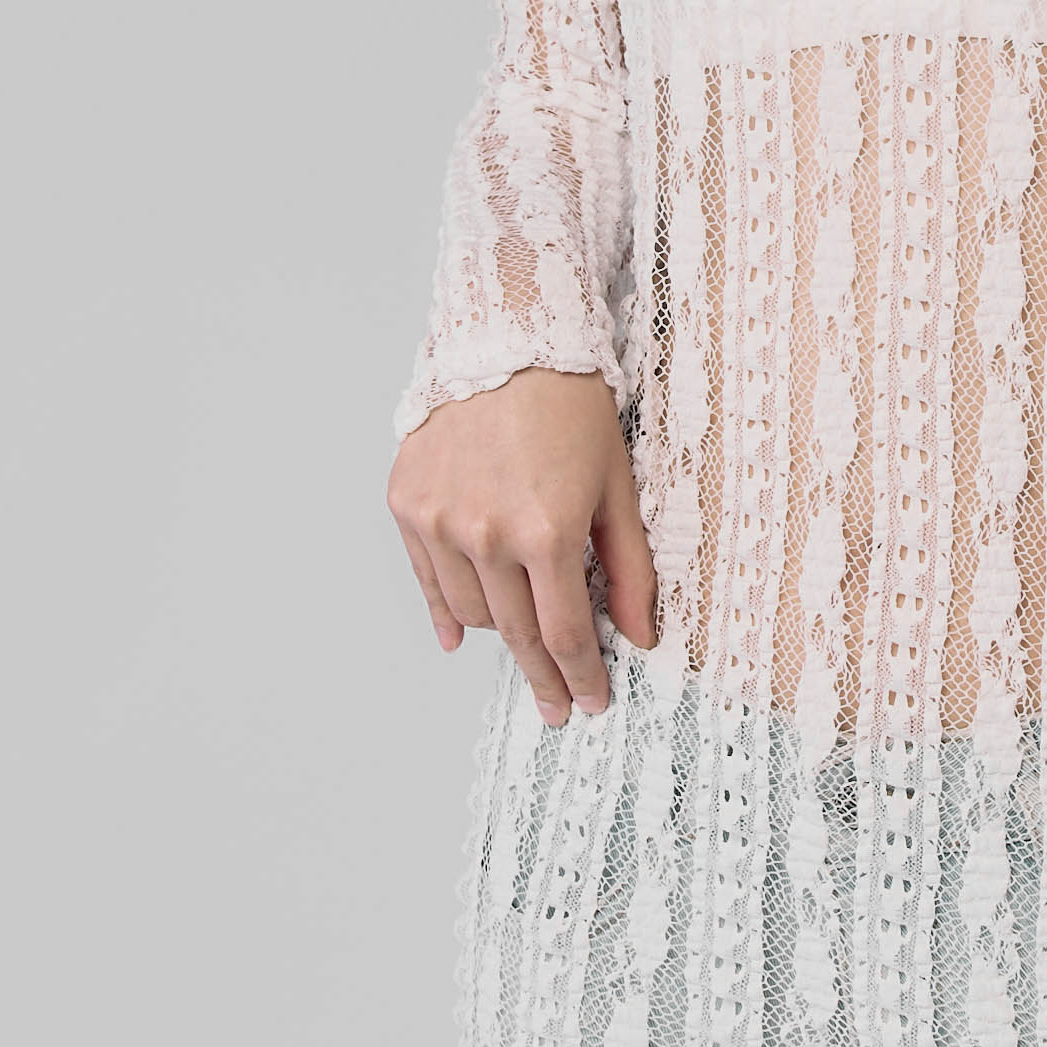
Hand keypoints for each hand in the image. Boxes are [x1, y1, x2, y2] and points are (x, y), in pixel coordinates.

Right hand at [387, 372, 657, 723]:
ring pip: (471, 613)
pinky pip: (426, 579)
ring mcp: (440, 521)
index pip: (565, 633)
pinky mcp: (408, 503)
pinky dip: (445, 612)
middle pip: (516, 635)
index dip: (581, 676)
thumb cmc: (572, 406)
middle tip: (556, 707)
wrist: (509, 339)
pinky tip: (458, 636)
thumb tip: (639, 634)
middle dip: (543, 678)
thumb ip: (631, 567)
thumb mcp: (618, 486)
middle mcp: (485, 534)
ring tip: (525, 638)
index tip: (590, 701)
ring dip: (502, 633)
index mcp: (546, 532)